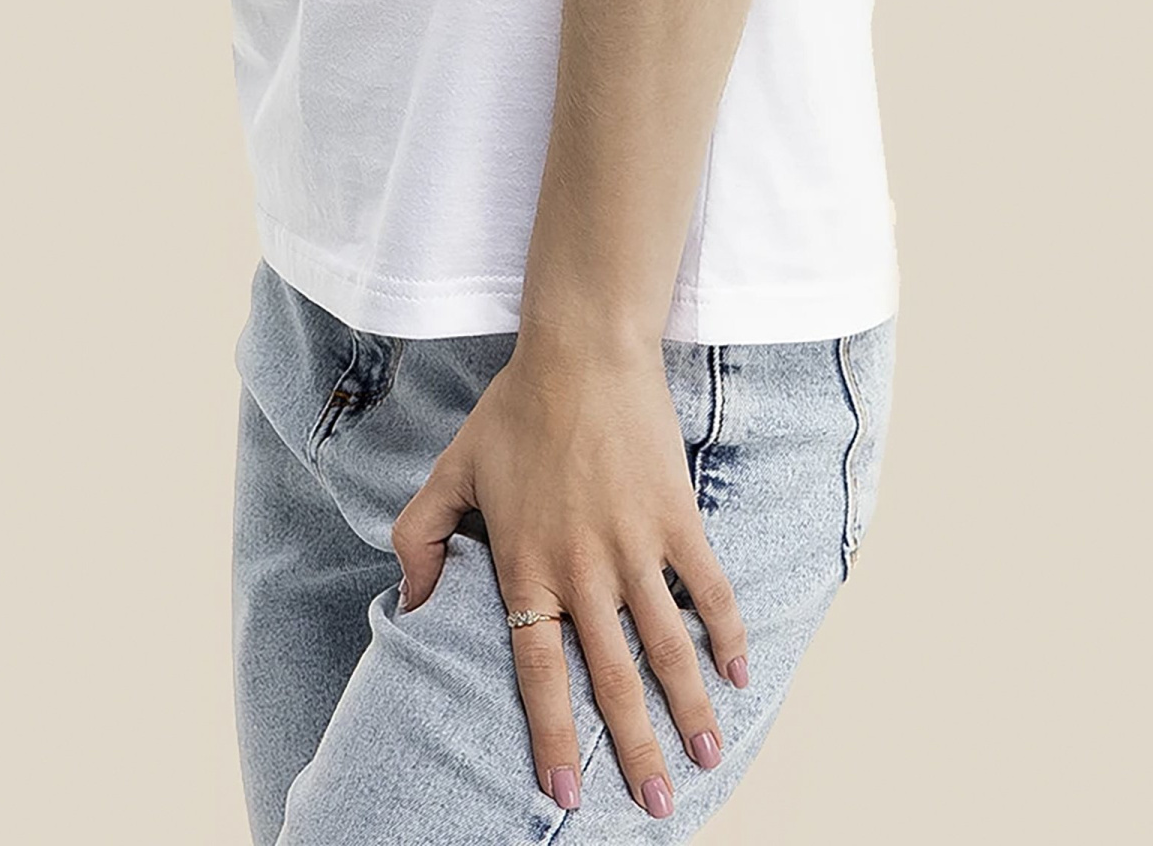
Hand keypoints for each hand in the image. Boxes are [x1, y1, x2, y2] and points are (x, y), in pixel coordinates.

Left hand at [390, 339, 748, 819]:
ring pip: (666, 648)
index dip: (552, 736)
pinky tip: (741, 673)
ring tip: (707, 758)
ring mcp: (633, 546)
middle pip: (611, 680)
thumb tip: (411, 601)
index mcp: (527, 568)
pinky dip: (727, 633)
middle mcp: (581, 570)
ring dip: (690, 710)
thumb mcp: (451, 470)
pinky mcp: (676, 517)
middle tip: (659, 807)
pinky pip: (707, 588)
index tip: (562, 793)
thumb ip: (420, 537)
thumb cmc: (514, 409)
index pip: (538, 673)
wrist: (581, 351)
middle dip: (635, 751)